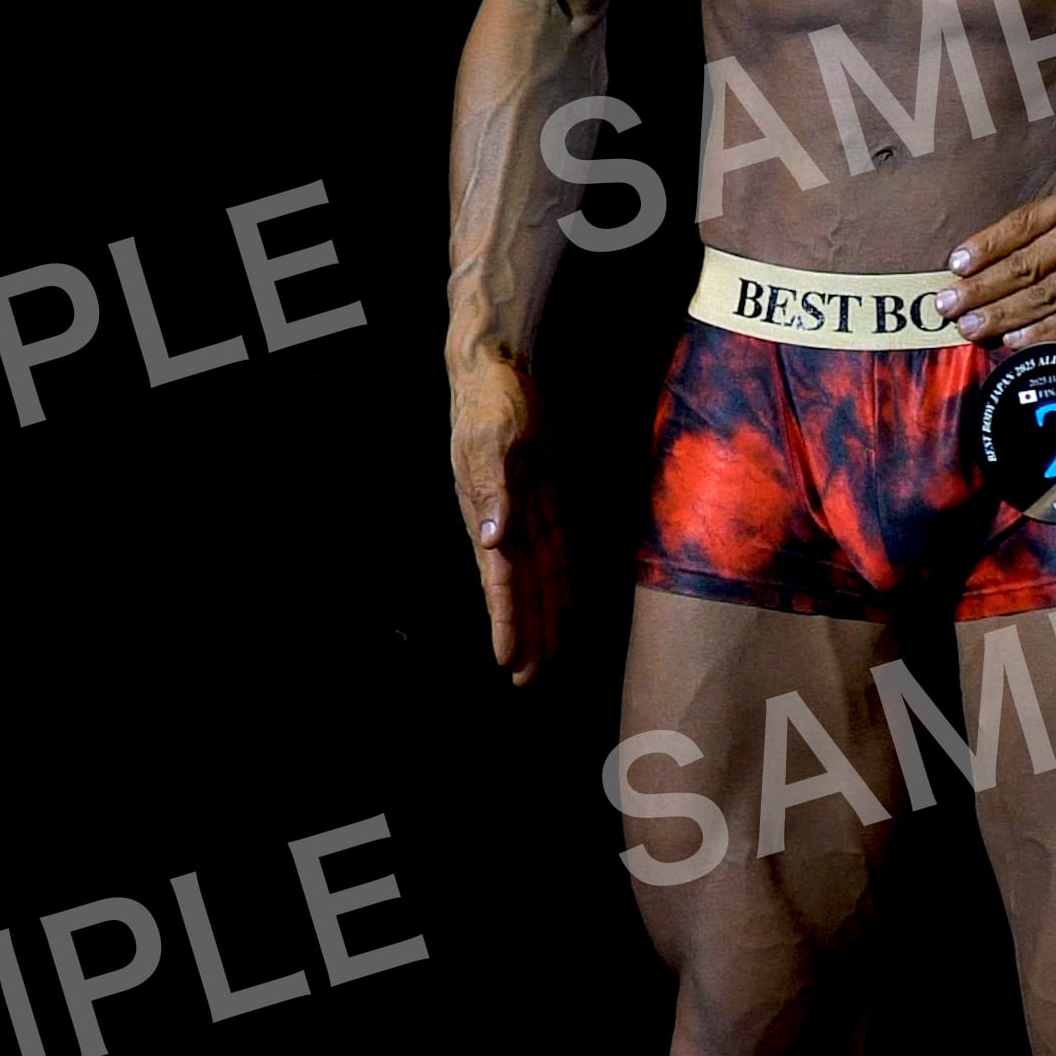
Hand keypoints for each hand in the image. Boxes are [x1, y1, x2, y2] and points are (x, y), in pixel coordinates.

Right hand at [450, 353, 566, 686]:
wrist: (497, 373)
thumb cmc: (490, 403)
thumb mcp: (490, 440)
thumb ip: (492, 488)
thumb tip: (492, 538)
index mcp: (488, 517)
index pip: (501, 581)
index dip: (507, 622)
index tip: (509, 659)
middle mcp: (505, 525)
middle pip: (521, 592)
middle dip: (526, 636)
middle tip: (529, 682)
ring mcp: (524, 515)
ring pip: (539, 580)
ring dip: (543, 619)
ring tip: (548, 660)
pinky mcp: (542, 501)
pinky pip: (555, 553)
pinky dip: (561, 585)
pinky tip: (567, 610)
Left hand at [937, 163, 1055, 347]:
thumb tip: (1029, 239)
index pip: (1024, 224)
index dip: (987, 244)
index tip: (955, 263)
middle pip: (1025, 264)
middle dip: (982, 287)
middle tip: (945, 306)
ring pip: (1045, 294)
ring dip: (1003, 314)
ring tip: (969, 327)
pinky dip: (1045, 330)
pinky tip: (1017, 340)